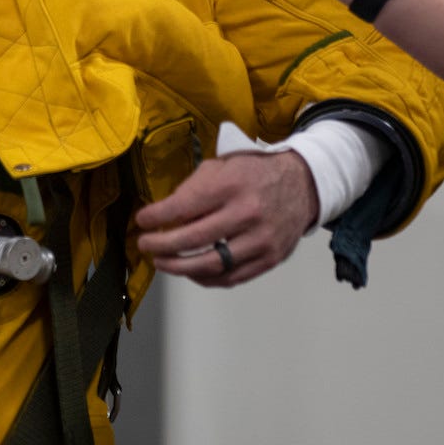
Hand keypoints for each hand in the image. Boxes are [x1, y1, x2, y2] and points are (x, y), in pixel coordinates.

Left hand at [134, 150, 319, 286]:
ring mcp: (261, 240)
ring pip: (211, 265)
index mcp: (232, 185)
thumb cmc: (254, 173)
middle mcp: (247, 213)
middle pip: (194, 239)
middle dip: (161, 245)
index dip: (156, 217)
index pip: (184, 206)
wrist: (302, 184)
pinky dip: (205, 278)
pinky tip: (190, 271)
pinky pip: (231, 278)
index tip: (141, 220)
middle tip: (144, 245)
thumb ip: (193, 188)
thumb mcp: (222, 166)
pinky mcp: (270, 259)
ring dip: (179, 268)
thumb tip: (165, 215)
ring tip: (162, 262)